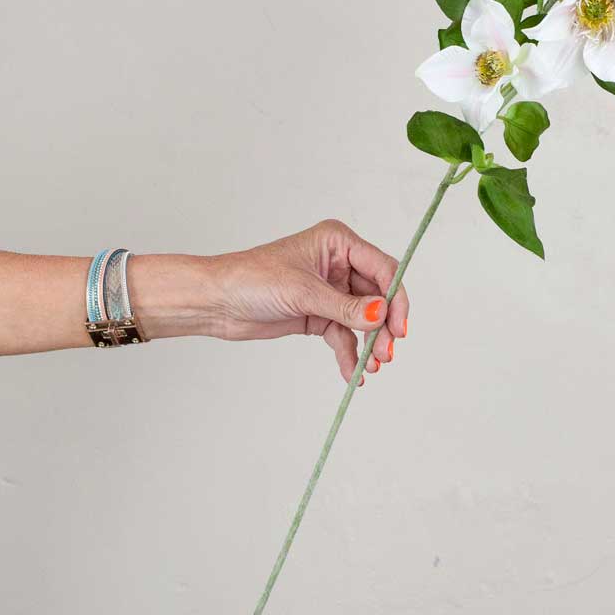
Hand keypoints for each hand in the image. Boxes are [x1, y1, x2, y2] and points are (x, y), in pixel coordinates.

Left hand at [211, 220, 408, 384]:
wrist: (216, 302)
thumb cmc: (251, 279)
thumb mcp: (304, 292)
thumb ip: (346, 307)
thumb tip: (381, 316)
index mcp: (338, 243)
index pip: (383, 268)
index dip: (395, 298)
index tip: (398, 327)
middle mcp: (338, 264)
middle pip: (377, 296)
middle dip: (383, 327)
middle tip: (386, 354)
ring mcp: (330, 290)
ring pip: (363, 318)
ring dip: (369, 343)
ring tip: (371, 367)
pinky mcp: (318, 314)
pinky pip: (344, 335)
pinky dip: (350, 353)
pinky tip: (352, 372)